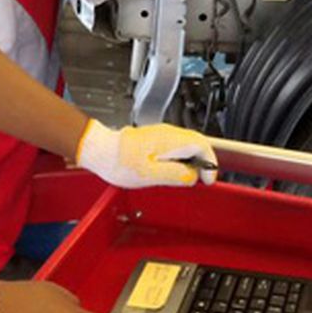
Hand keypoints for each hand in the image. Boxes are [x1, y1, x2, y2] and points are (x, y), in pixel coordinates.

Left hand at [76, 120, 218, 187]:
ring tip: (192, 176)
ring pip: (189, 143)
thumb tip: (192, 176)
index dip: (211, 163)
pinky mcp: (155, 138)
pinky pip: (178, 145)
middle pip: (198, 142)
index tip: (209, 178)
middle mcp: (168, 133)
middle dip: (206, 160)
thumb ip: (174, 175)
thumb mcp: (149, 174)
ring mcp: (162, 134)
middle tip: (205, 179)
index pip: (202, 146)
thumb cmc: (119, 162)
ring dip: (195, 159)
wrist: (100, 151)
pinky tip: (177, 169)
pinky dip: (184, 157)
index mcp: (169, 140)